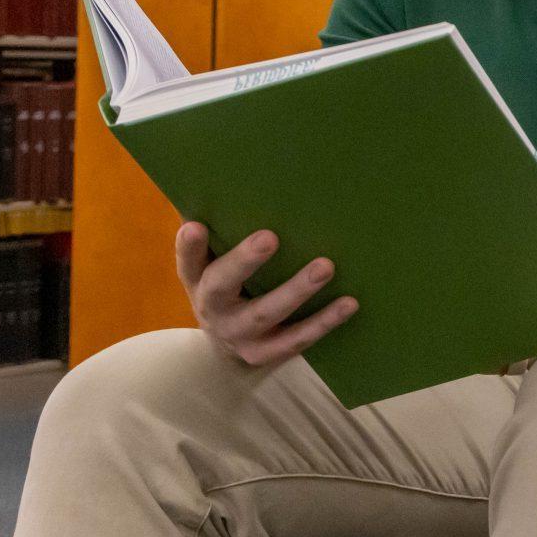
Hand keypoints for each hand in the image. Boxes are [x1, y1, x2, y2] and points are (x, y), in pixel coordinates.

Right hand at [174, 222, 356, 367]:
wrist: (227, 347)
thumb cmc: (231, 284)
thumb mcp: (216, 261)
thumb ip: (223, 229)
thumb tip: (238, 181)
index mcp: (197, 278)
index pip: (187, 259)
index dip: (190, 245)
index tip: (196, 226)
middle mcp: (211, 308)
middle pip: (221, 286)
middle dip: (244, 261)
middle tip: (269, 237)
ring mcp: (237, 335)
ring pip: (266, 313)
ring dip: (297, 290)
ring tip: (325, 267)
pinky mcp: (263, 355)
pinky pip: (296, 339)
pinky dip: (324, 321)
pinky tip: (349, 303)